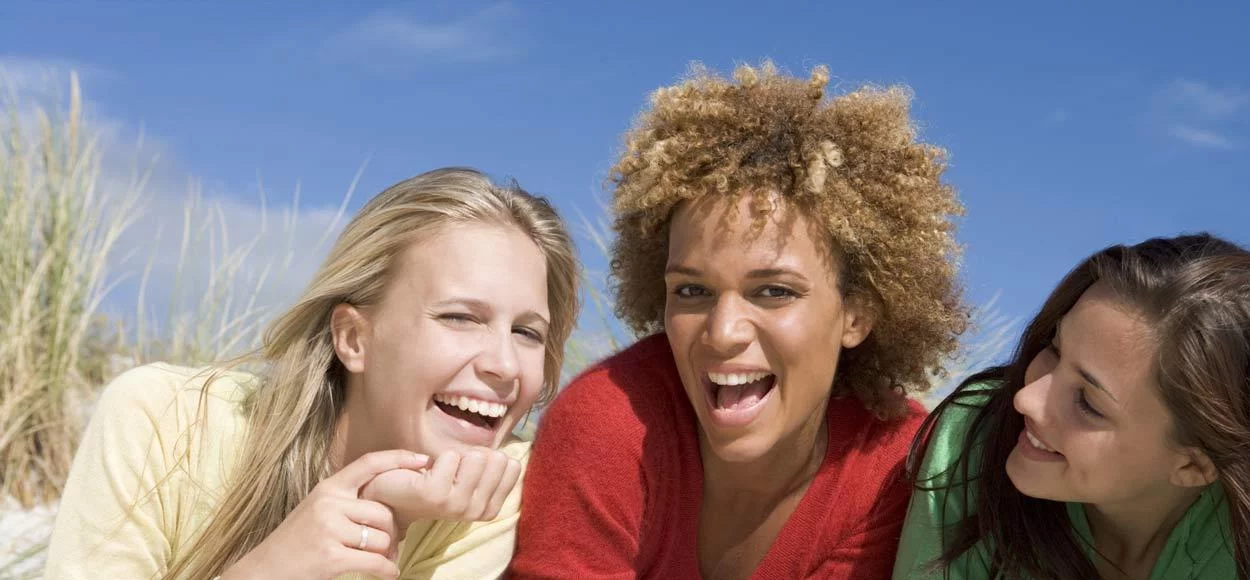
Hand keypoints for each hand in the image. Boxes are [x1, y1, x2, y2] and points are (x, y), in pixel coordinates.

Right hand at [221, 449, 428, 579]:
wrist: (264, 570)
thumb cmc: (295, 542)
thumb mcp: (316, 509)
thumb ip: (345, 500)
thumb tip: (387, 501)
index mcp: (327, 488)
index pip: (369, 463)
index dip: (399, 459)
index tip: (422, 460)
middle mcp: (329, 503)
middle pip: (384, 511)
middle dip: (393, 532)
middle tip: (393, 546)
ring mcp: (329, 529)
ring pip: (382, 538)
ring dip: (388, 553)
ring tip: (385, 560)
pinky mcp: (331, 556)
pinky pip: (375, 561)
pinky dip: (387, 570)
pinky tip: (389, 573)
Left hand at [361, 448, 521, 536]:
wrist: (391, 492)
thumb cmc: (432, 479)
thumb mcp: (469, 475)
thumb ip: (493, 467)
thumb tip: (505, 457)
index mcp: (488, 508)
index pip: (511, 466)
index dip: (489, 458)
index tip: (467, 471)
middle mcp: (475, 511)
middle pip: (496, 460)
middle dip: (473, 455)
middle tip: (451, 471)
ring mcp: (456, 505)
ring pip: (476, 457)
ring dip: (455, 456)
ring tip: (439, 472)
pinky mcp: (436, 495)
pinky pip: (451, 456)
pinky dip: (438, 456)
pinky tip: (425, 473)